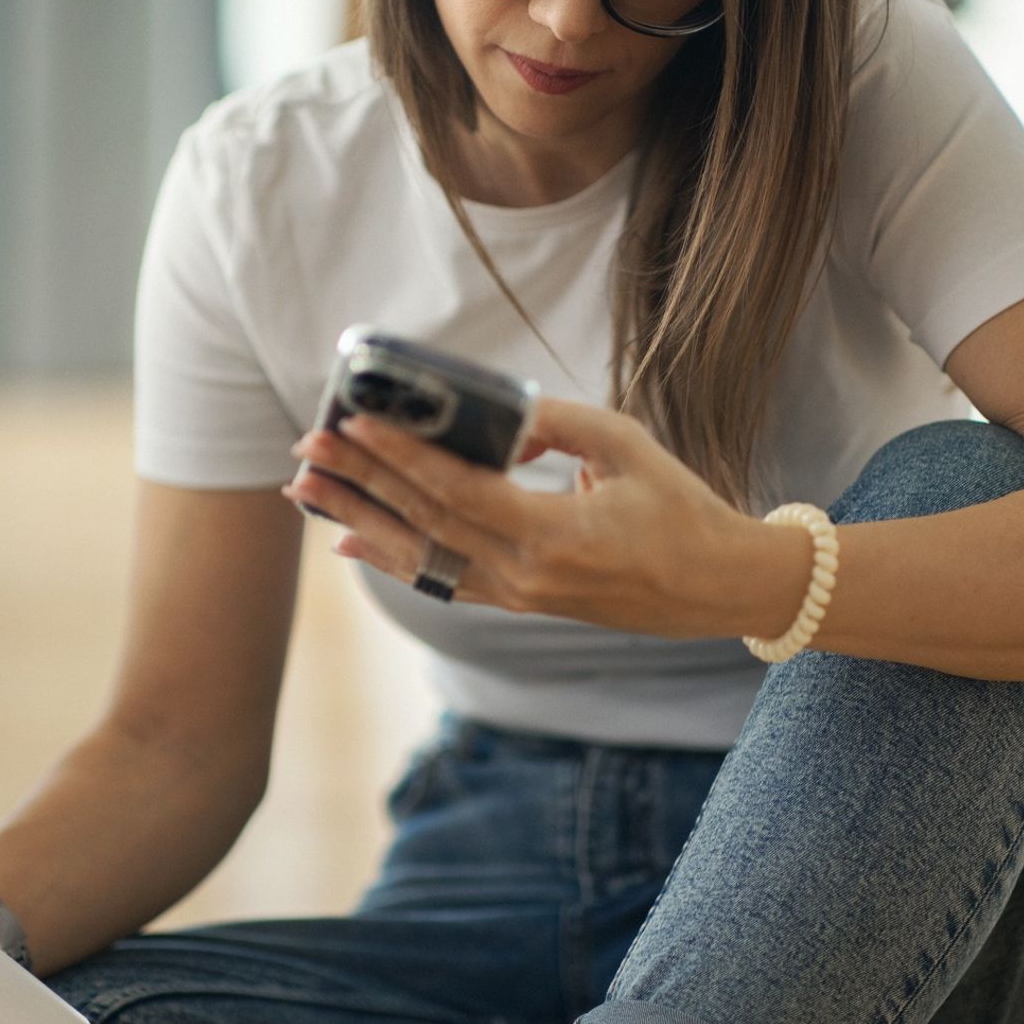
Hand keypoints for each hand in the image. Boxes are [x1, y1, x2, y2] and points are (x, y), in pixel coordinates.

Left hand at [282, 396, 770, 638]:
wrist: (717, 588)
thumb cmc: (680, 508)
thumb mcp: (626, 446)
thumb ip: (555, 425)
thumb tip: (496, 420)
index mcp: (555, 536)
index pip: (457, 492)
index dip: (400, 458)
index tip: (354, 423)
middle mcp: (526, 576)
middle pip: (425, 523)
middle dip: (361, 482)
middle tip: (308, 446)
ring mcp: (518, 597)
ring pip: (421, 557)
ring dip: (359, 521)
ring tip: (306, 491)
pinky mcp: (518, 603)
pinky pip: (442, 580)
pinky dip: (392, 559)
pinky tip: (349, 541)